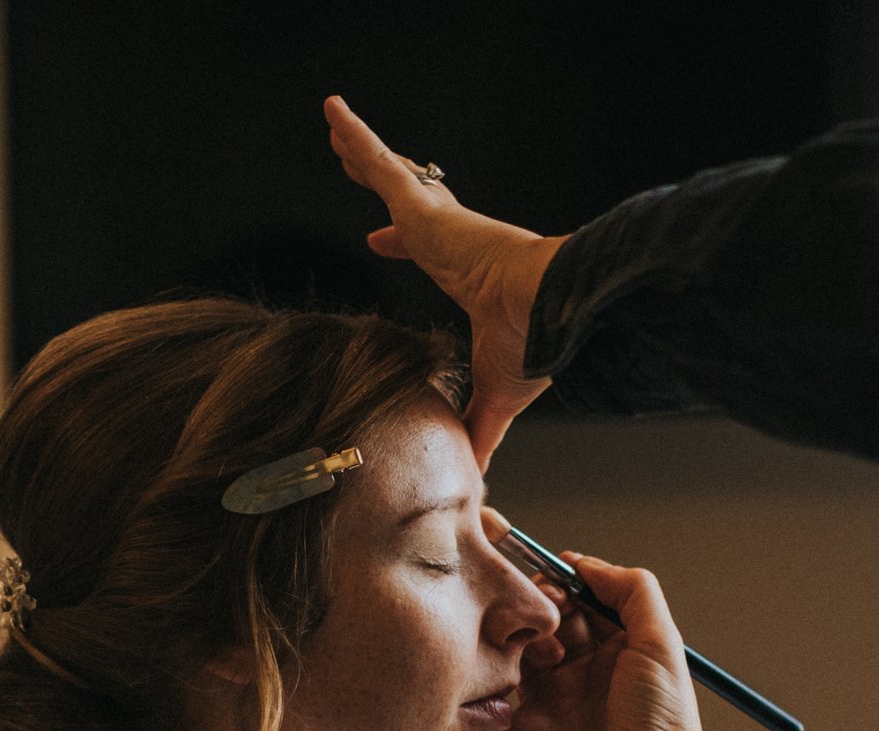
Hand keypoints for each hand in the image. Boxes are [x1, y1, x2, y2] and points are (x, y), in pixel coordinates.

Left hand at [324, 95, 566, 466]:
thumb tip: (478, 473)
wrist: (548, 312)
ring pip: (388, 173)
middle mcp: (452, 239)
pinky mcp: (425, 207)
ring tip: (333, 126)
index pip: (429, 249)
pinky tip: (330, 111)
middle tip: (353, 164)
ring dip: (361, 151)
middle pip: (407, 202)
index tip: (383, 239)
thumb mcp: (496, 395)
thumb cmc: (535, 346)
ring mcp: (438, 219)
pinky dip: (354, 135)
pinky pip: (378, 161)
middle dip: (380, 182)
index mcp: (469, 274)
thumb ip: (480, 428)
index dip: (404, 242)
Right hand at [485, 517, 721, 730]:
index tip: (551, 585)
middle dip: (527, 615)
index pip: (569, 604)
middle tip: (534, 621)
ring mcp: (542, 710)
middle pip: (533, 629)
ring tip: (525, 656)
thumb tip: (581, 562)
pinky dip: (478, 694)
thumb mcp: (661, 643)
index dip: (555, 588)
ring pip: (504, 663)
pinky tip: (486, 679)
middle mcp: (572, 677)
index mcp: (606, 653)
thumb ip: (632, 591)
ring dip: (504, 650)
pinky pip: (484, 712)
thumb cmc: (662, 723)